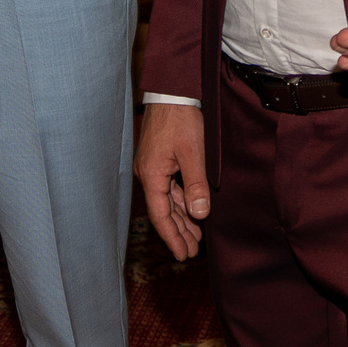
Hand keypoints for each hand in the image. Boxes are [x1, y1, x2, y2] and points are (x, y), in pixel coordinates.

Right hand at [135, 102, 210, 258]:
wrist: (171, 91)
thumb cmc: (180, 118)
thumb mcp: (192, 152)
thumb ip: (195, 184)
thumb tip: (199, 214)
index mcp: (152, 175)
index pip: (161, 216)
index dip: (173, 237)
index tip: (184, 255)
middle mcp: (147, 174)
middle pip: (163, 211)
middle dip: (178, 232)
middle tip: (193, 251)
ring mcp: (152, 167)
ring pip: (166, 200)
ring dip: (181, 217)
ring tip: (195, 235)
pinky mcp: (158, 159)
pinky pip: (168, 187)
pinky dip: (180, 200)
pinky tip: (190, 208)